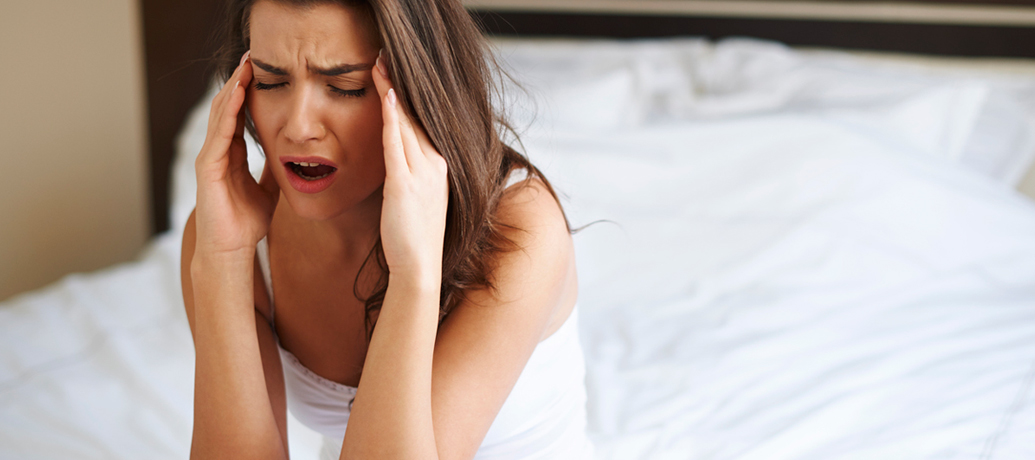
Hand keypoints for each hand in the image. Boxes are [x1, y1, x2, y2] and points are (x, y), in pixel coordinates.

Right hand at [193, 51, 279, 257]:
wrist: (231, 249)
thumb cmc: (246, 223)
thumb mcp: (268, 188)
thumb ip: (273, 170)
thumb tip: (289, 155)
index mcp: (231, 154)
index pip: (239, 115)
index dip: (248, 92)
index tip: (261, 71)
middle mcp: (217, 152)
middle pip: (226, 108)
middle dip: (238, 82)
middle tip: (251, 56)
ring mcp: (209, 158)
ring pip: (221, 116)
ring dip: (232, 90)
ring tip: (244, 67)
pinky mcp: (208, 169)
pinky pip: (219, 134)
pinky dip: (228, 113)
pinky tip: (237, 95)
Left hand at [372, 50, 448, 283]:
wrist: (419, 267)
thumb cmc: (413, 236)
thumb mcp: (415, 197)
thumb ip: (408, 173)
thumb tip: (394, 157)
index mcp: (438, 166)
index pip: (421, 122)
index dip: (407, 95)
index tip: (393, 71)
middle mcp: (434, 164)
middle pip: (416, 115)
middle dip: (400, 83)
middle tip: (386, 54)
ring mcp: (422, 173)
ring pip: (407, 123)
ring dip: (393, 91)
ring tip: (380, 64)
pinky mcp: (405, 184)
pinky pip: (398, 144)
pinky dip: (393, 118)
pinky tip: (388, 97)